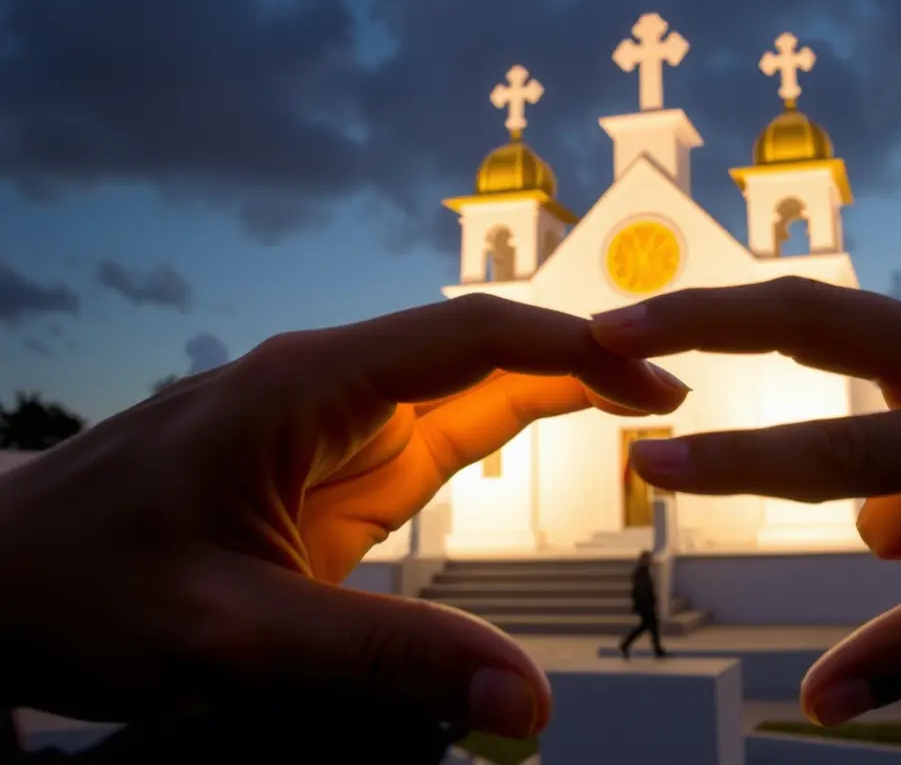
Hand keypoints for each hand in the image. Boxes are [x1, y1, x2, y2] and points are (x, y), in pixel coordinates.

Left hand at [0, 294, 688, 738]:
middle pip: (481, 351)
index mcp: (308, 388)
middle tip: (673, 392)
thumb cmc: (85, 587)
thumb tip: (523, 703)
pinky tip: (552, 431)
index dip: (572, 348)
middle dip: (581, 362)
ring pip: (465, 385)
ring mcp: (329, 422)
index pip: (471, 339)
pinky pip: (435, 429)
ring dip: (553, 391)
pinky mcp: (328, 464)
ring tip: (641, 409)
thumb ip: (382, 663)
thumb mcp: (233, 638)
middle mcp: (327, 385)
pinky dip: (507, 426)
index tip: (653, 373)